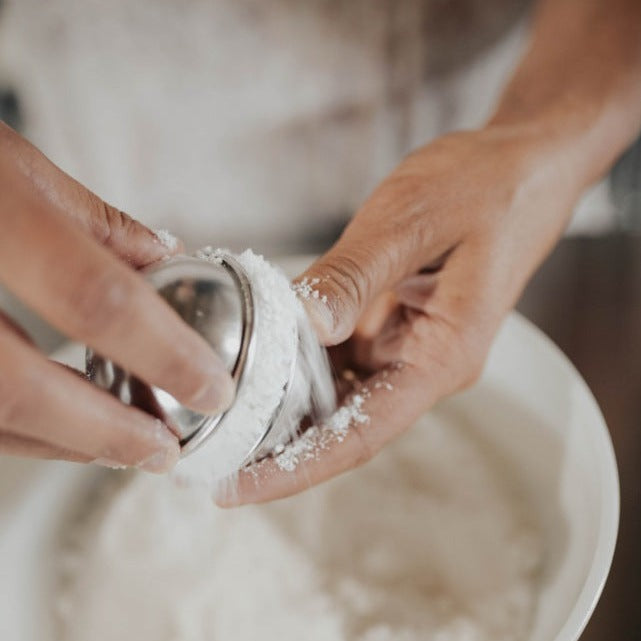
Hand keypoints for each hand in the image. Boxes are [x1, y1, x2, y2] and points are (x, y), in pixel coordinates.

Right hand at [0, 123, 233, 470]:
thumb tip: (164, 256)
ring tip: (121, 446)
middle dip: (105, 432)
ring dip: (60, 442)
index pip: (95, 298)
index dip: (163, 353)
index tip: (211, 387)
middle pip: (21, 387)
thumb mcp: (11, 162)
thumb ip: (91, 221)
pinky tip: (57, 427)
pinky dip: (16, 429)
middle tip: (163, 450)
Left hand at [227, 126, 578, 503]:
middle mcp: (424, 363)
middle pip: (346, 424)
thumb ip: (354, 275)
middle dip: (281, 447)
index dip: (298, 468)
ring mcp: (408, 345)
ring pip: (340, 392)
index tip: (241, 489)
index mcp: (441, 355)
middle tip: (212, 457)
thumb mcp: (411, 222)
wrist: (519, 168)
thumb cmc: (482, 189)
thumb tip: (304, 324)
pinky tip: (261, 361)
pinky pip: (342, 356)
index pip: (363, 433)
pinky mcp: (394, 323)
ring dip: (286, 406)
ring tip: (223, 417)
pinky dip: (301, 362)